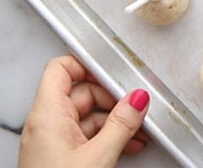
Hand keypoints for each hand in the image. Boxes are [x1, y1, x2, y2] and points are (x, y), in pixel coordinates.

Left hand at [19, 56, 149, 167]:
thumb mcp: (99, 156)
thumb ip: (122, 123)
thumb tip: (137, 100)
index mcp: (47, 114)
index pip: (63, 68)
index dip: (89, 64)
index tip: (115, 71)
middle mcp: (46, 123)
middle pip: (82, 92)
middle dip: (112, 99)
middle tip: (134, 108)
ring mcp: (53, 140)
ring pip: (88, 115)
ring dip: (115, 121)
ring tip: (137, 131)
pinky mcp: (61, 156)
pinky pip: (87, 134)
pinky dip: (108, 136)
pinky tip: (128, 145)